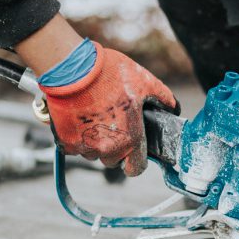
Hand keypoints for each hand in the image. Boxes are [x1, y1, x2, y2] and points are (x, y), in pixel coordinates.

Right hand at [39, 41, 175, 175]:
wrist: (73, 69)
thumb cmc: (109, 74)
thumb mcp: (144, 81)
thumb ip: (162, 96)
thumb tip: (173, 106)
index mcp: (130, 138)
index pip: (136, 168)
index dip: (136, 162)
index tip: (133, 153)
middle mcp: (108, 148)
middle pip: (113, 161)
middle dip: (115, 148)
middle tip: (113, 126)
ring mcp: (85, 147)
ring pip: (93, 154)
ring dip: (95, 143)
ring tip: (95, 119)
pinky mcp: (66, 142)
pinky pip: (74, 147)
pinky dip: (77, 137)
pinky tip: (80, 119)